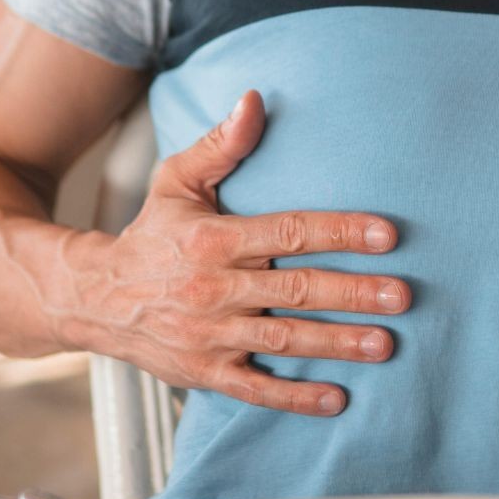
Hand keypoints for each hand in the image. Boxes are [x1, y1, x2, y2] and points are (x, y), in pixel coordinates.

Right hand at [58, 90, 409, 415]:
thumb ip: (221, 145)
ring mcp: (210, 335)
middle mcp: (214, 288)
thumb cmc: (151, 235)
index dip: (341, 232)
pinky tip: (337, 399)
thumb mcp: (176, 181)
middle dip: (353, 293)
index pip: (289, 231)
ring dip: (337, 343)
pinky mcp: (205, 372)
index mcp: (214, 240)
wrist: (95, 297)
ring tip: (386, 343)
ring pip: (284, 340)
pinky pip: (255, 389)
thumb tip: (255, 99)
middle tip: (403, 296)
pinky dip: (295, 397)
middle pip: (296, 290)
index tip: (387, 235)